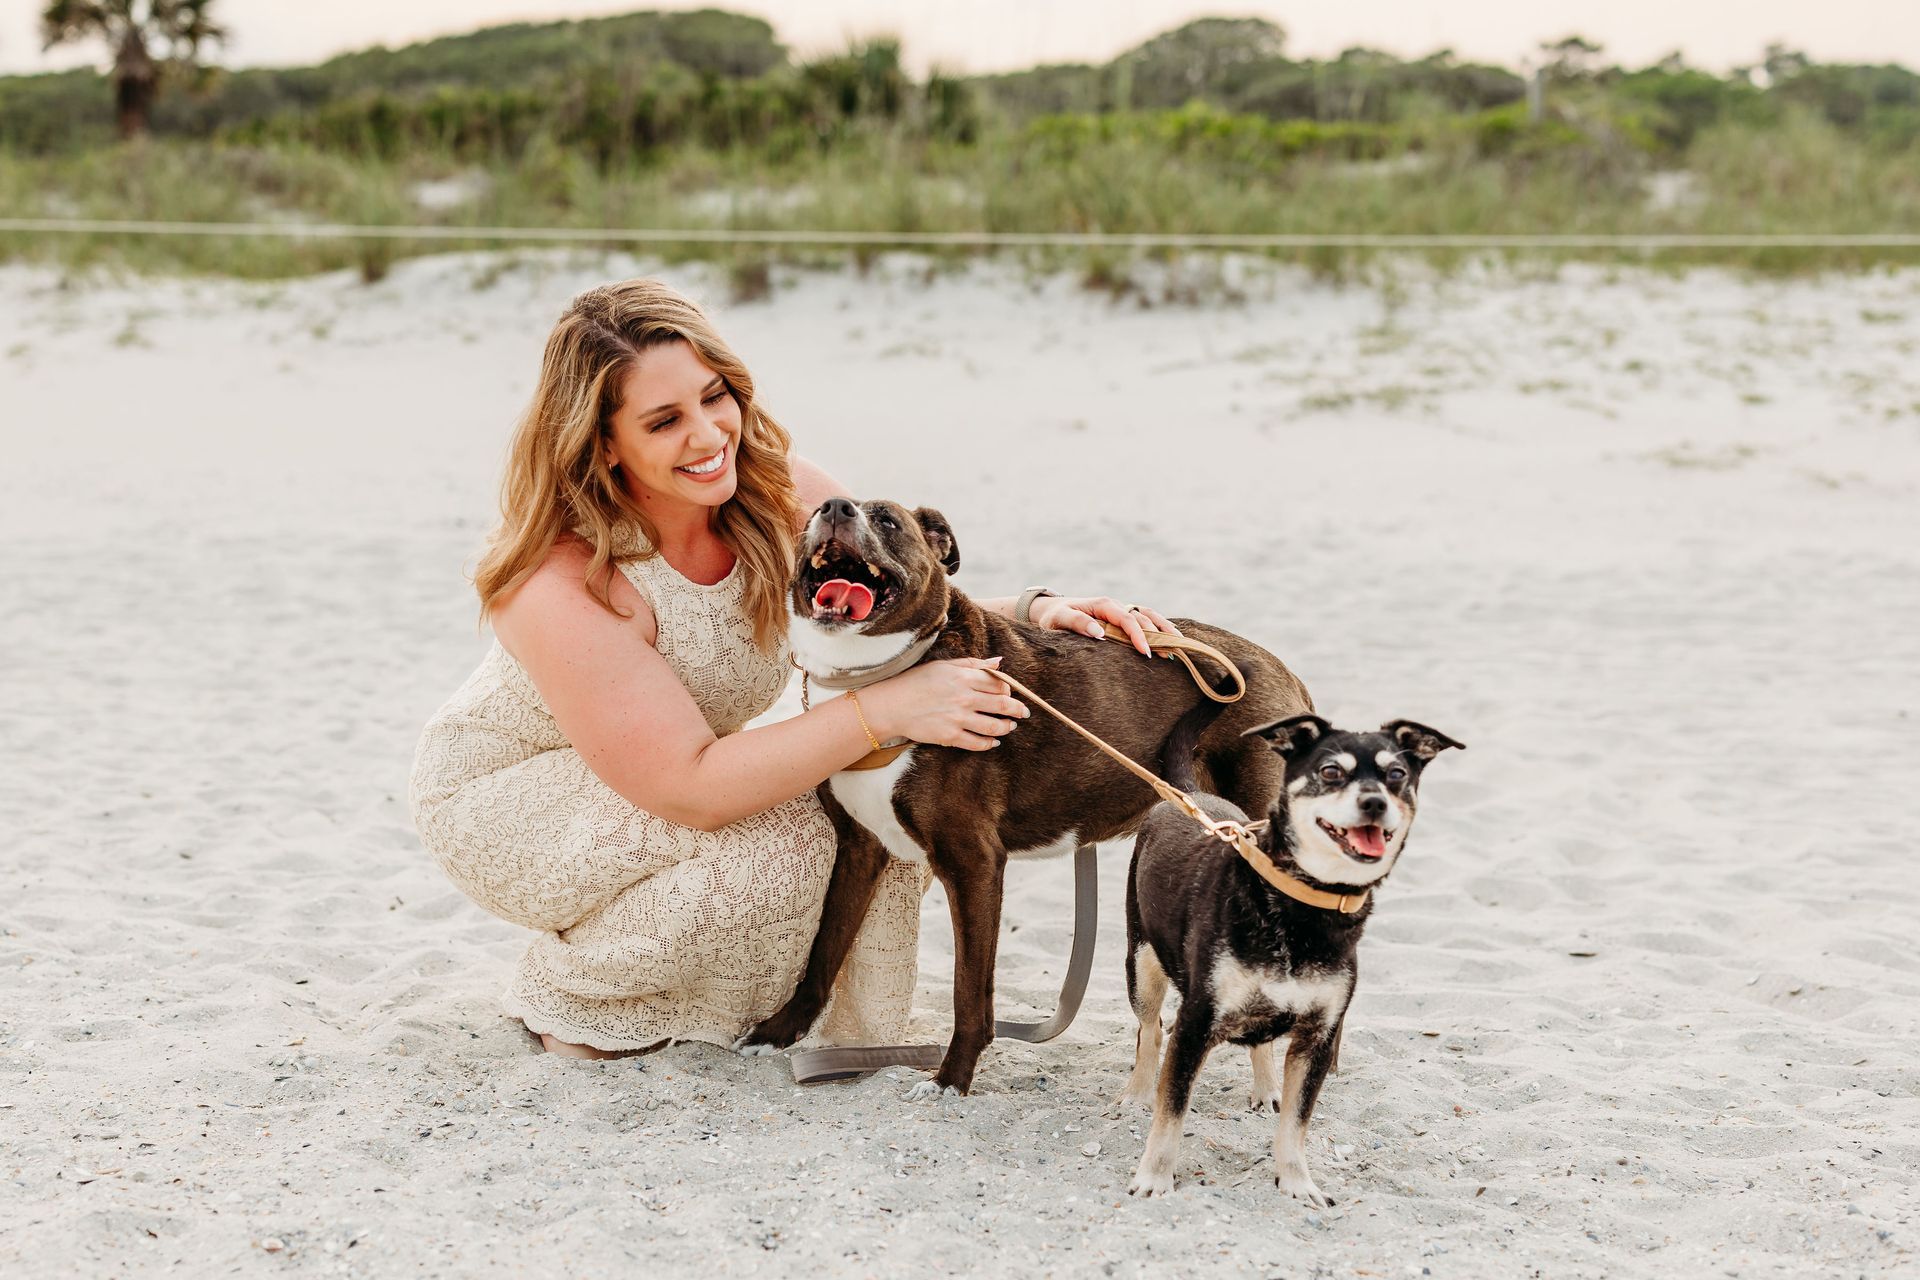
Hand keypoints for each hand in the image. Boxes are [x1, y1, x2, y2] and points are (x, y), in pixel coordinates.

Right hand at [864, 657, 1028, 750]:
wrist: (891, 705)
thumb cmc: (916, 682)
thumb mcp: (944, 666)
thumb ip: (973, 664)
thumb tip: (999, 662)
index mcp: (963, 677)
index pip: (999, 683)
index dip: (1010, 689)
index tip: (1011, 693)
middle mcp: (964, 697)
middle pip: (1002, 704)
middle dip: (1017, 710)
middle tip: (1023, 713)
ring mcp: (958, 719)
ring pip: (994, 726)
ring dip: (1006, 727)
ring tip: (1009, 727)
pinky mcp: (950, 736)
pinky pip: (978, 743)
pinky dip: (990, 743)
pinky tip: (993, 741)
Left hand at [1031, 596, 1180, 654]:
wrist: (1053, 610)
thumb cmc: (1055, 616)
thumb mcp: (1060, 619)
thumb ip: (1077, 624)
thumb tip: (1099, 632)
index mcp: (1103, 604)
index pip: (1126, 619)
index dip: (1137, 635)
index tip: (1145, 653)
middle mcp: (1116, 605)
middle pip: (1143, 618)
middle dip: (1157, 635)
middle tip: (1169, 655)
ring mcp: (1121, 610)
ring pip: (1149, 615)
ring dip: (1164, 628)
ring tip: (1179, 642)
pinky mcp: (1122, 617)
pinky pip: (1145, 618)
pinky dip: (1159, 625)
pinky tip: (1171, 636)